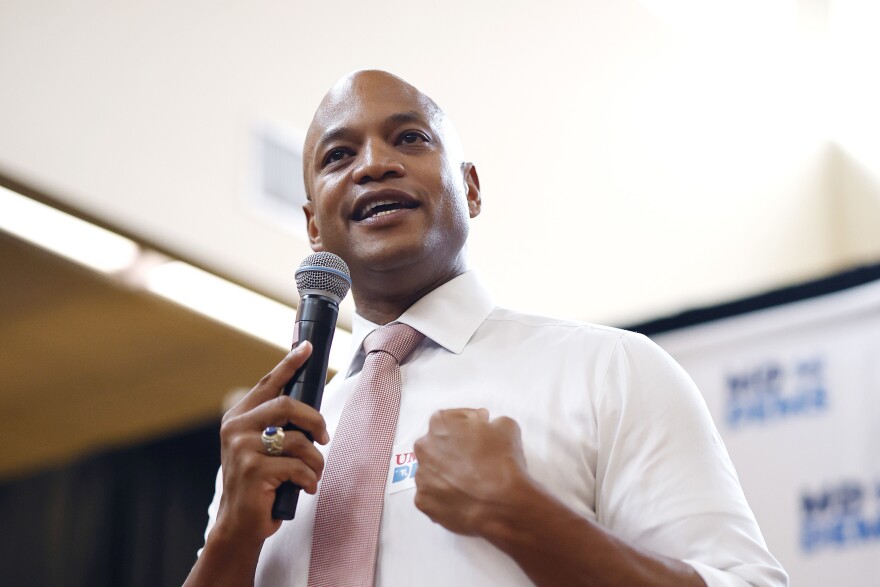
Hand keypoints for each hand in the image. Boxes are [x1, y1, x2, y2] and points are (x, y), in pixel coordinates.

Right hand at [212, 342, 329, 544]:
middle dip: (315, 421)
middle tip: (324, 438)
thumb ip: (276, 426)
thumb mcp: (263, 448)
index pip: (268, 383)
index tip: (307, 347)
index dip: (289, 364)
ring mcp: (242, 449)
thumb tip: (311, 408)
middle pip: (288, 405)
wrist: (239, 524)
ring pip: (298, 440)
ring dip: (315, 459)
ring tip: (313, 472)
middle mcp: (236, 428)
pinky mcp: (254, 470)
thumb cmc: (260, 484)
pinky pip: (298, 466)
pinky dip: (309, 478)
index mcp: (238, 417)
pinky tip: (304, 487)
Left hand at [413, 408, 531, 536]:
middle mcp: (424, 448)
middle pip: (438, 444)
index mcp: (440, 424)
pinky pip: (433, 495)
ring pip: (433, 471)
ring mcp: (421, 477)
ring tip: (470, 482)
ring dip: (447, 473)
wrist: (502, 505)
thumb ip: (490, 422)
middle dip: (454, 448)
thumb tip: (484, 427)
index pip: (453, 418)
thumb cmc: (503, 461)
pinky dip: (445, 496)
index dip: (470, 424)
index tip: (481, 431)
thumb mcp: (507, 426)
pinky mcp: (423, 502)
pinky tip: (463, 498)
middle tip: (476, 458)